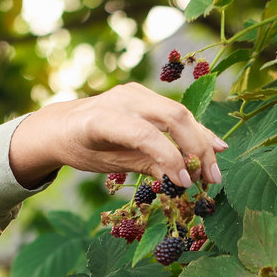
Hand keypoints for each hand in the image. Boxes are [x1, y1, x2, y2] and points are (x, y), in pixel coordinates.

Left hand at [7, 82, 227, 190]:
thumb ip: (143, 165)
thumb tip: (179, 180)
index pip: (146, 135)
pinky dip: (195, 130)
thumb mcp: (106, 164)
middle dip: (197, 149)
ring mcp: (135, 92)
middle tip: (210, 179)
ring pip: (180, 113)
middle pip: (173, 118)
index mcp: (102, 118)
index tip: (185, 184)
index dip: (170, 158)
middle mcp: (121, 99)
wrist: (61, 124)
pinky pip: (176, 111)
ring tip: (214, 171)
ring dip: (202, 141)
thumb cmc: (80, 148)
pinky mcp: (145, 93)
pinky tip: (215, 146)